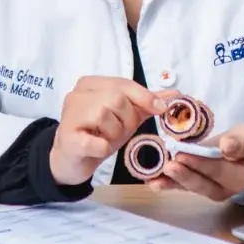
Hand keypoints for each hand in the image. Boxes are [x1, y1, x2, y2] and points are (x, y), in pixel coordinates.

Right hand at [49, 76, 169, 185]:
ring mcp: (70, 114)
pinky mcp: (68, 139)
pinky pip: (97, 142)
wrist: (73, 160)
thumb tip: (175, 95)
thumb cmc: (99, 133)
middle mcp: (78, 94)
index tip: (161, 109)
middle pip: (116, 99)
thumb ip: (146, 103)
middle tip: (122, 130)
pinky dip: (103, 148)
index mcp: (92, 84)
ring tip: (107, 138)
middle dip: (127, 118)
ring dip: (114, 133)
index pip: (124, 84)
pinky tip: (99, 148)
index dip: (145, 97)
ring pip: (105, 116)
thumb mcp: (125, 116)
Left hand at [148, 124, 243, 201]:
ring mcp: (208, 190)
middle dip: (181, 174)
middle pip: (199, 183)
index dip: (198, 163)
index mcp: (238, 178)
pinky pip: (181, 185)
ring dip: (169, 182)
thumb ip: (241, 144)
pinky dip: (167, 183)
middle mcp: (222, 190)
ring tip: (153, 177)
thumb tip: (227, 146)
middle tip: (166, 165)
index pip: (216, 170)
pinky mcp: (197, 185)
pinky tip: (152, 180)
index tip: (182, 154)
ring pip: (187, 187)